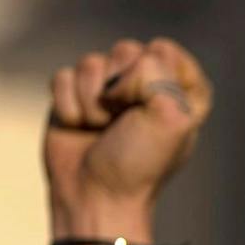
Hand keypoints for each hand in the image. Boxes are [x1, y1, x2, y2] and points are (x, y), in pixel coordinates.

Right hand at [44, 36, 212, 233]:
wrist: (94, 195)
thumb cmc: (138, 163)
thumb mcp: (170, 117)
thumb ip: (159, 73)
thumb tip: (118, 68)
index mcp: (181, 90)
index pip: (164, 50)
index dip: (152, 77)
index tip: (154, 109)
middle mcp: (146, 85)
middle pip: (126, 50)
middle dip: (119, 87)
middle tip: (123, 122)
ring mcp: (108, 89)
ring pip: (90, 61)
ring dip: (92, 101)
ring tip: (101, 129)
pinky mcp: (74, 96)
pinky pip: (63, 76)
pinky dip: (68, 105)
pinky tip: (78, 128)